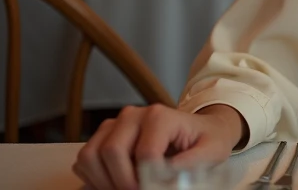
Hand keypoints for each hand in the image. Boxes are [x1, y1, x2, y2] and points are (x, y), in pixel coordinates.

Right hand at [73, 104, 243, 189]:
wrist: (202, 130)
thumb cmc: (206, 140)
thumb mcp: (212, 151)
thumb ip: (192, 163)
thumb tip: (165, 177)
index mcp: (159, 116)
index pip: (144, 154)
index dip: (147, 180)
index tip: (155, 188)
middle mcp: (133, 115)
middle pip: (111, 151)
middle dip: (122, 181)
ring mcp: (115, 124)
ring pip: (90, 156)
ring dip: (103, 180)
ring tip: (126, 188)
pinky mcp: (104, 136)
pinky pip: (85, 161)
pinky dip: (95, 178)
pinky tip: (115, 183)